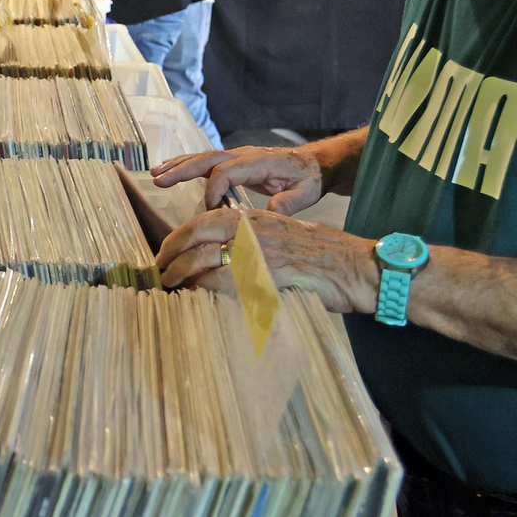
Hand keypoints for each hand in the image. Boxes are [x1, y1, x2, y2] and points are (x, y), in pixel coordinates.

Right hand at [150, 146, 324, 214]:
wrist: (313, 164)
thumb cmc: (308, 179)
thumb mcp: (306, 193)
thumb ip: (290, 202)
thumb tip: (272, 210)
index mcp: (259, 162)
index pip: (227, 170)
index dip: (214, 189)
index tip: (211, 210)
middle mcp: (244, 155)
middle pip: (207, 159)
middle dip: (182, 170)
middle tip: (159, 181)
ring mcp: (237, 156)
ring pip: (203, 158)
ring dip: (178, 166)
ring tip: (155, 175)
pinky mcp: (233, 162)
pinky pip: (206, 162)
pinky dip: (186, 165)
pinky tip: (169, 170)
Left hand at [155, 208, 378, 313]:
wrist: (358, 267)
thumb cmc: (322, 258)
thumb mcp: (281, 242)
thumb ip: (252, 246)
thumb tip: (224, 260)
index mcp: (255, 218)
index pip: (204, 220)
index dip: (178, 238)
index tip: (163, 254)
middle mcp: (254, 228)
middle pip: (197, 234)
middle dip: (171, 254)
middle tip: (158, 273)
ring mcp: (261, 249)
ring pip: (207, 258)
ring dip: (183, 274)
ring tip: (172, 287)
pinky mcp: (270, 273)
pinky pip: (230, 280)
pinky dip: (210, 290)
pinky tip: (201, 298)